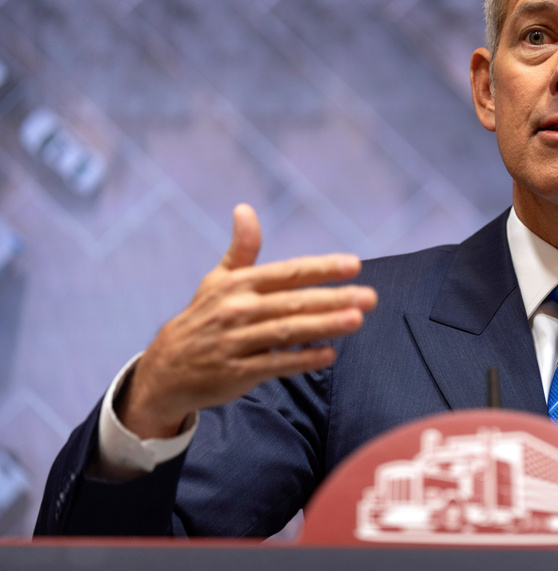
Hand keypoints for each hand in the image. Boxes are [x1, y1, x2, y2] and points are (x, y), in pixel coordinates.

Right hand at [116, 204, 376, 438]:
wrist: (165, 368)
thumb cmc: (204, 317)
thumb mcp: (218, 280)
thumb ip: (241, 248)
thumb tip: (245, 208)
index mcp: (238, 284)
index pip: (288, 272)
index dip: (321, 268)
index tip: (354, 265)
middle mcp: (237, 309)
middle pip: (293, 302)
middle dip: (334, 298)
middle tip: (369, 297)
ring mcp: (236, 341)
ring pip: (287, 331)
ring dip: (324, 326)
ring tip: (356, 320)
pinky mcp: (236, 372)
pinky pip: (275, 364)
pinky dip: (302, 360)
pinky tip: (329, 354)